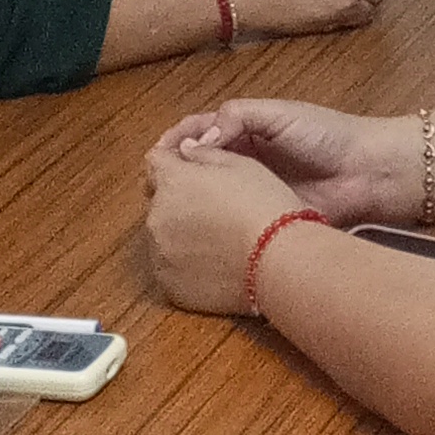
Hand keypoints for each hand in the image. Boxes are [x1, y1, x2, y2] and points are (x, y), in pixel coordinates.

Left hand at [143, 139, 296, 314]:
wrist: (279, 261)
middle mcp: (157, 216)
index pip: (155, 161)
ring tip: (218, 239)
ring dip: (180, 233)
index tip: (189, 170)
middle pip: (158, 200)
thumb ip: (204, 153)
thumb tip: (185, 149)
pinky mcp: (170, 285)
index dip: (173, 163)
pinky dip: (186, 264)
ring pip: (162, 235)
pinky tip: (216, 263)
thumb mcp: (241, 164)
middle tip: (212, 208)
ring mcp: (161, 254)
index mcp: (172, 180)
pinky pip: (171, 268)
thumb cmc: (265, 207)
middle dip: (177, 200)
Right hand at [159, 99, 408, 222]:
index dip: (176, 140)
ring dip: (189, 197)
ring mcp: (250, 191)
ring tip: (170, 204)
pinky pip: (229, 218)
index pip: (198, 131)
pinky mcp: (261, 217)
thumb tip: (197, 141)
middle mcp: (241, 159)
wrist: (367, 173)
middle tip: (157, 182)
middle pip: (197, 164)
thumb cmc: (327, 135)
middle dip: (175, 170)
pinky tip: (196, 225)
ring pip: (209, 193)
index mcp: (243, 129)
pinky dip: (211, 220)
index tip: (159, 154)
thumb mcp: (280, 115)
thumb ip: (238, 118)